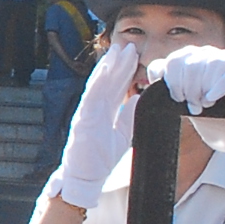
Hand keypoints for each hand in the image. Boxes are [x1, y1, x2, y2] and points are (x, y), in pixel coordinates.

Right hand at [46, 43, 138, 209]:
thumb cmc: (100, 159)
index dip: (124, 71)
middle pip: (108, 81)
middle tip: (129, 45)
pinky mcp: (83, 118)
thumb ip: (130, 116)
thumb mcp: (123, 135)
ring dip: (109, 65)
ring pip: (100, 83)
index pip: (116, 88)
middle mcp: (93, 108)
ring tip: (119, 50)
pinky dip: (98, 80)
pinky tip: (105, 67)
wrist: (85, 178)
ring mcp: (86, 111)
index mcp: (102, 112)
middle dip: (118, 63)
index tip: (134, 57)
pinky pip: (92, 95)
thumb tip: (141, 98)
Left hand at [155, 44, 224, 113]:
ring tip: (206, 104)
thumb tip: (153, 77)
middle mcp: (204, 53)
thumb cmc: (198, 107)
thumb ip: (161, 82)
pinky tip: (213, 97)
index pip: (173, 63)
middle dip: (190, 91)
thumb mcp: (177, 95)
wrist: (224, 124)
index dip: (173, 84)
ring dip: (206, 89)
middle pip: (191, 66)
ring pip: (212, 66)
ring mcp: (224, 57)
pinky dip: (222, 85)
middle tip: (194, 107)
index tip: (178, 99)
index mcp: (185, 57)